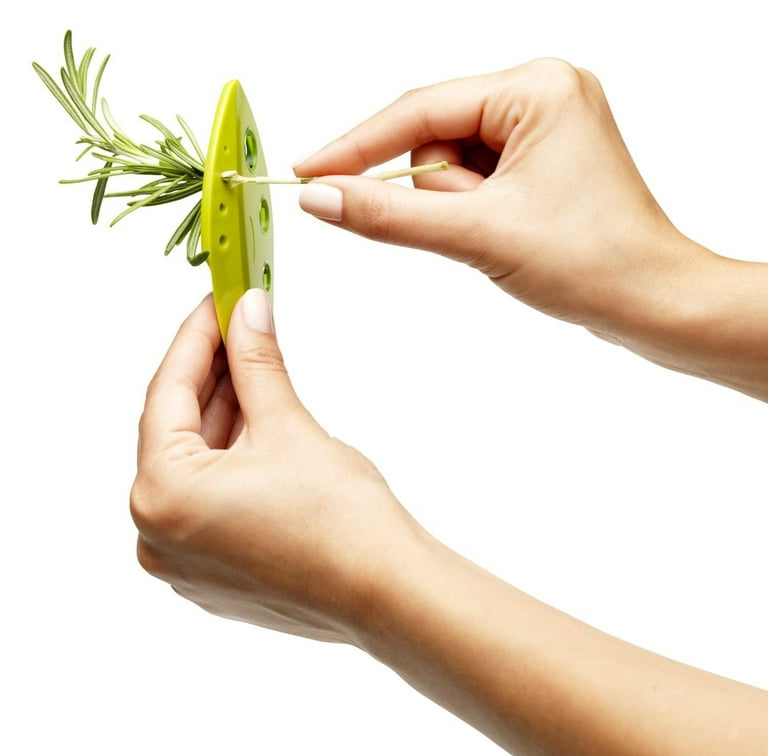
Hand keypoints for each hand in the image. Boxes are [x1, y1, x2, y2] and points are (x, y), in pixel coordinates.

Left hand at [130, 290, 419, 642]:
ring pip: (194, 462)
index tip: (218, 300)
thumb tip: (248, 309)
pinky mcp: (211, 569)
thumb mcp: (288, 425)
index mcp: (162, 496)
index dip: (197, 336)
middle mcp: (156, 534)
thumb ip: (256, 362)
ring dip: (223, 411)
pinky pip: (207, 494)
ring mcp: (182, 558)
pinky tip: (257, 417)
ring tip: (252, 363)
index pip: (167, 392)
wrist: (387, 592)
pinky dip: (229, 454)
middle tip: (239, 323)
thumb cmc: (341, 520)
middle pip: (177, 429)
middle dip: (211, 372)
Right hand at [295, 59, 767, 400]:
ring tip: (504, 236)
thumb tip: (321, 198)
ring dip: (459, 209)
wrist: (652, 304)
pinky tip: (508, 235)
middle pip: (435, 139)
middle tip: (479, 228)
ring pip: (452, 165)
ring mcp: (544, 129)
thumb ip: (388, 214)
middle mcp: (542, 95)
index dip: (357, 145)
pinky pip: (475, 182)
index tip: (307, 171)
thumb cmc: (592, 262)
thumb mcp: (476, 235)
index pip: (419, 110)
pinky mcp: (542, 163)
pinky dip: (473, 213)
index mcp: (536, 88)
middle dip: (442, 193)